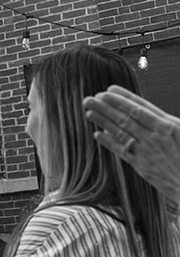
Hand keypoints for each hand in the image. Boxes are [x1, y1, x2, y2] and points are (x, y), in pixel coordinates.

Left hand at [84, 87, 179, 202]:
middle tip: (90, 98)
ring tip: (89, 111)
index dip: (122, 98)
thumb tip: (151, 113)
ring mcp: (147, 151)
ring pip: (121, 132)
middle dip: (106, 106)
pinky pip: (122, 151)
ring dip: (103, 121)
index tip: (108, 90)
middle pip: (125, 118)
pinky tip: (98, 134)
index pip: (139, 107)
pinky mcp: (143, 166)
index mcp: (168, 126)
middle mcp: (155, 137)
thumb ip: (167, 122)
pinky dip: (109, 142)